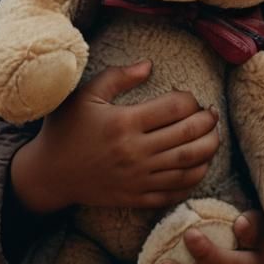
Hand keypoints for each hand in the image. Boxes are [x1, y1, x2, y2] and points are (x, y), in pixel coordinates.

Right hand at [10, 60, 219, 213]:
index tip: (190, 97)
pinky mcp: (136, 197)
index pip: (174, 108)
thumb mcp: (86, 94)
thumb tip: (149, 65)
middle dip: (207, 123)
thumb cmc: (66, 128)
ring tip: (214, 137)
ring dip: (208, 150)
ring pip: (187, 165)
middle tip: (212, 114)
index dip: (190, 100)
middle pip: (187, 136)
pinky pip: (174, 191)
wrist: (49, 173)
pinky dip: (194, 179)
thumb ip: (119, 77)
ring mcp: (137, 178)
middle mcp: (135, 152)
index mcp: (124, 123)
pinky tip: (200, 166)